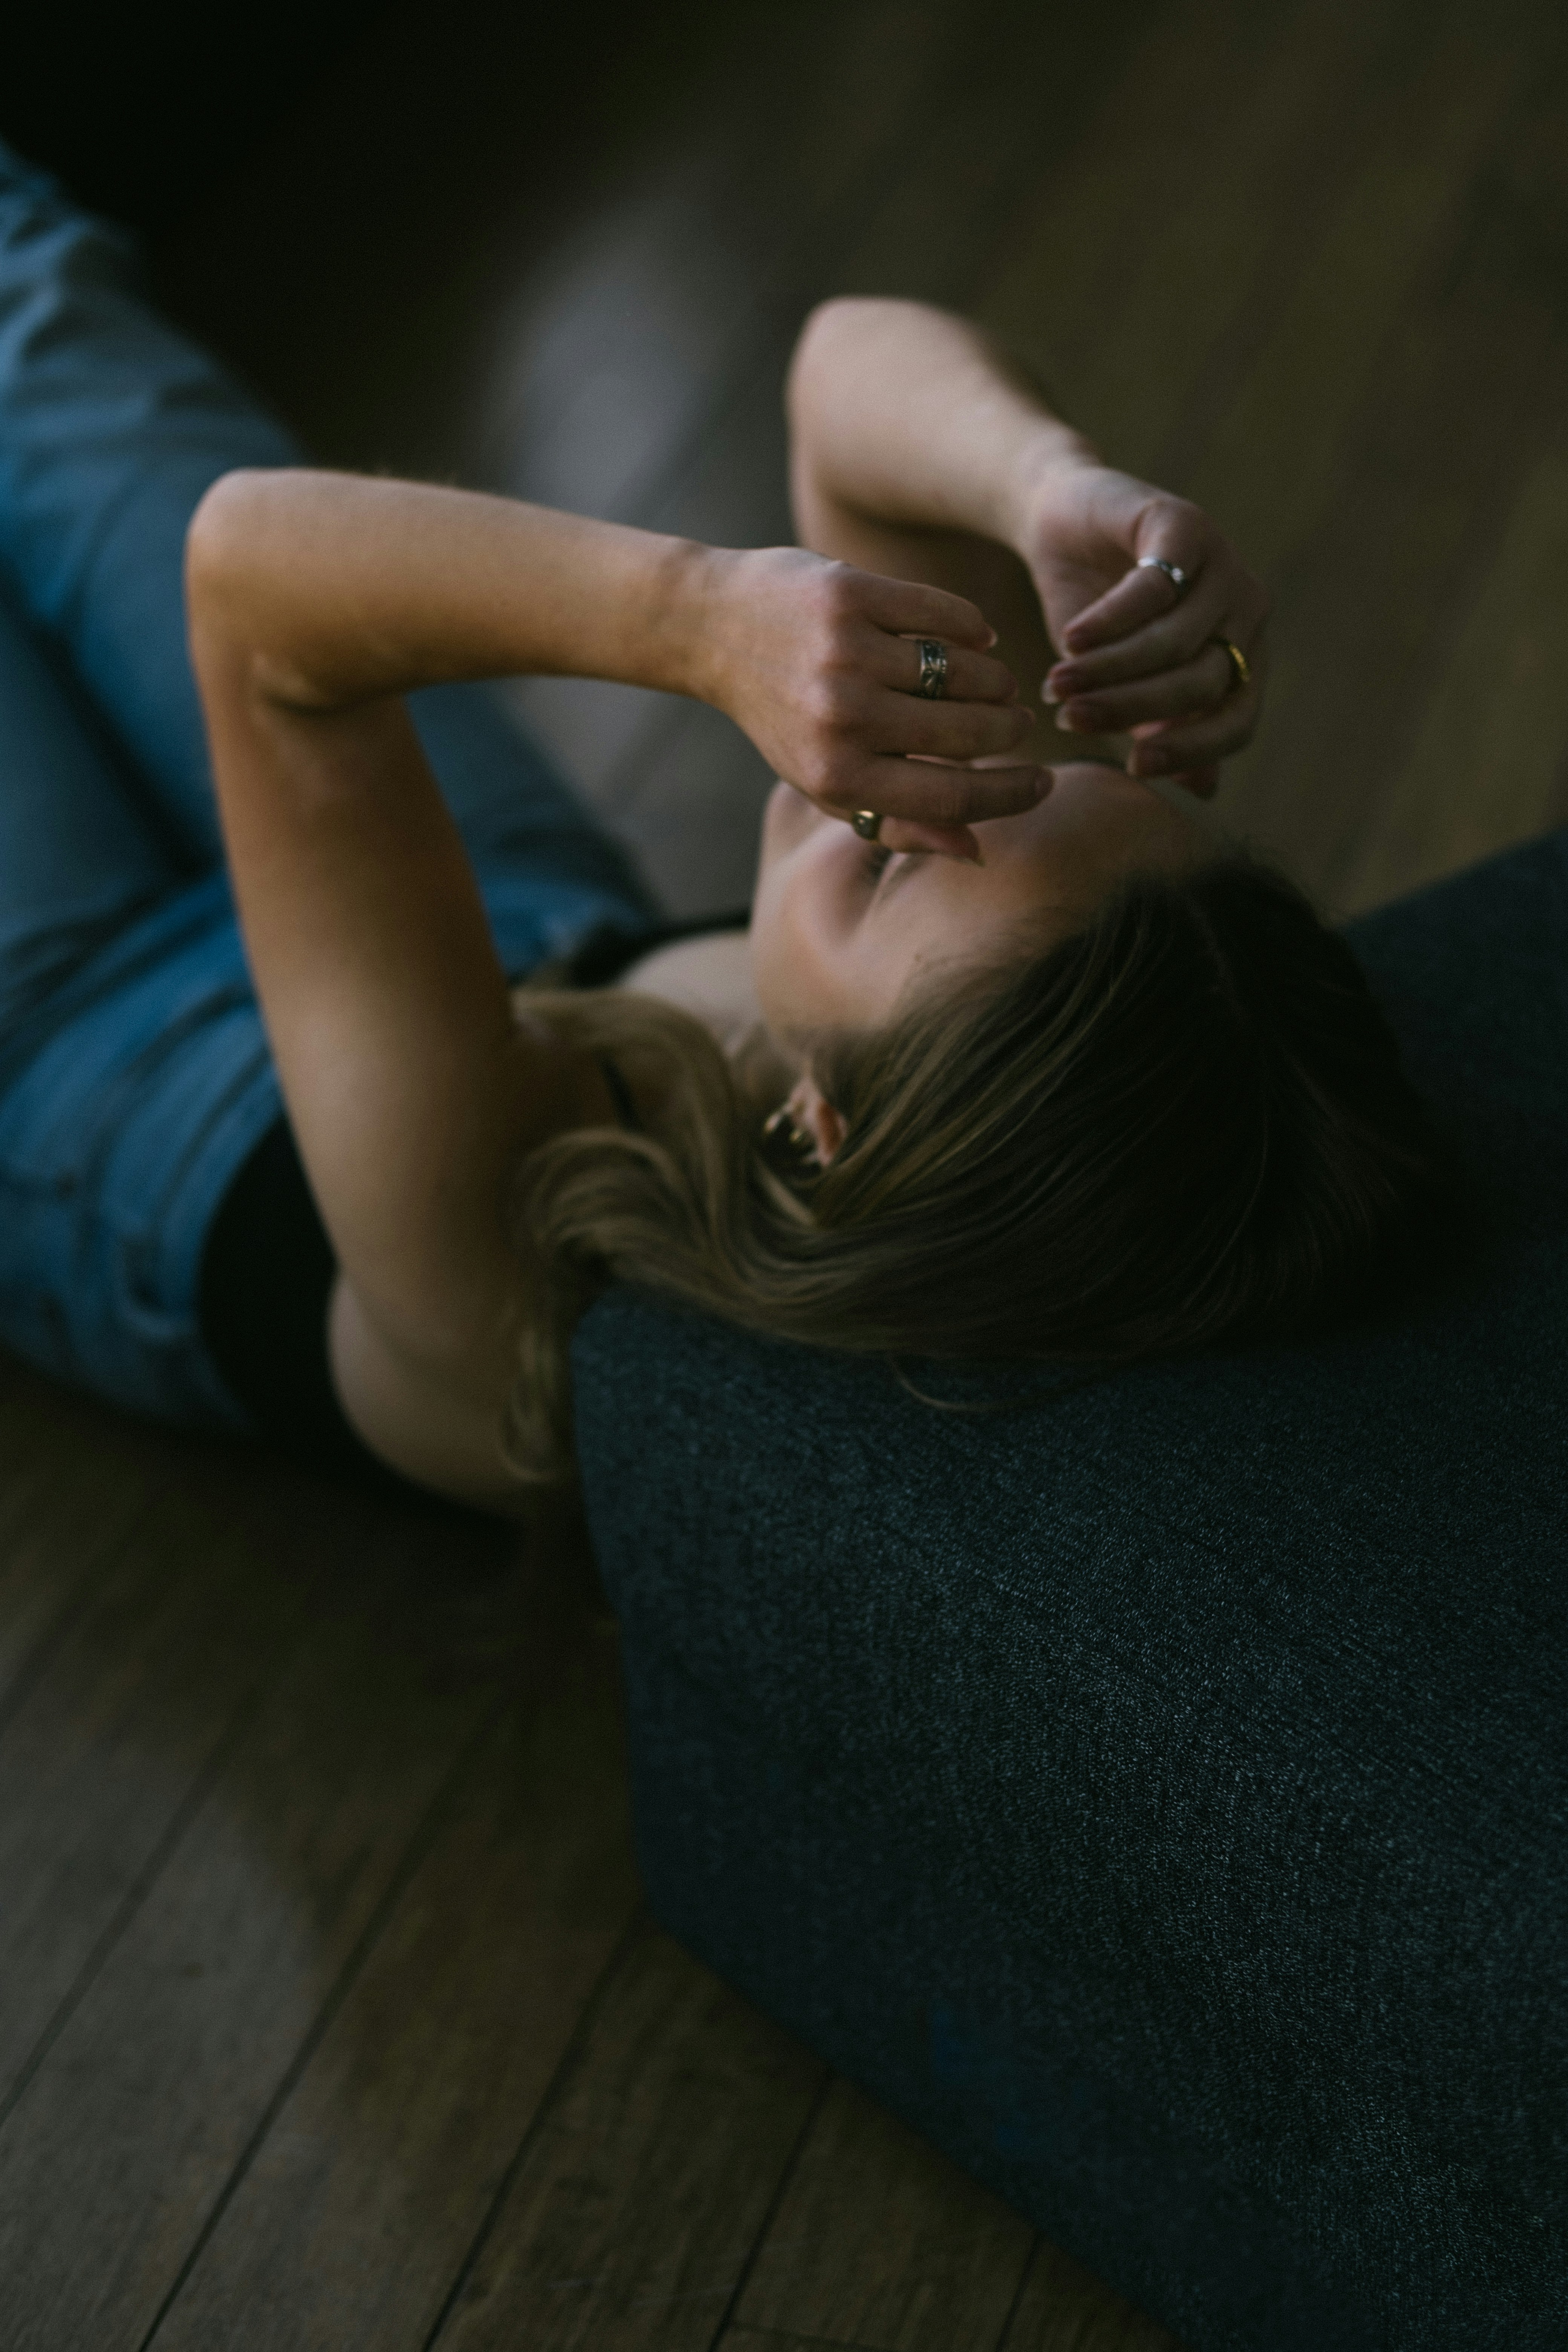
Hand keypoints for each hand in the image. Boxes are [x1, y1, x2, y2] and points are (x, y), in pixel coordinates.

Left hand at [705, 546, 1047, 859]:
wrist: (716, 629)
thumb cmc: (786, 717)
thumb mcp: (829, 783)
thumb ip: (898, 822)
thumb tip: (977, 850)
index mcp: (838, 777)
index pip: (952, 798)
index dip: (1010, 794)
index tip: (1042, 784)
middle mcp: (842, 719)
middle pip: (969, 734)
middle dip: (1008, 730)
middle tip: (1015, 722)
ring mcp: (846, 654)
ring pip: (965, 672)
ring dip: (995, 680)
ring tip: (996, 683)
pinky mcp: (851, 595)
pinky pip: (946, 615)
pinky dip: (972, 629)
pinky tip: (976, 640)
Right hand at [1017, 460, 1268, 798]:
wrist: (1061, 525)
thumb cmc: (1094, 617)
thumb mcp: (1124, 684)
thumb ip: (1161, 730)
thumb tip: (1205, 790)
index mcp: (1243, 658)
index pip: (1237, 721)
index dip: (1190, 751)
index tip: (1133, 766)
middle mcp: (1245, 612)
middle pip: (1200, 682)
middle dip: (1130, 708)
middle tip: (1070, 721)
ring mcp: (1220, 564)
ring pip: (1176, 640)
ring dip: (1110, 670)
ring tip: (1056, 686)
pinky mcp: (1183, 524)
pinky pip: (1154, 587)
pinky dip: (1110, 622)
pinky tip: (1072, 640)